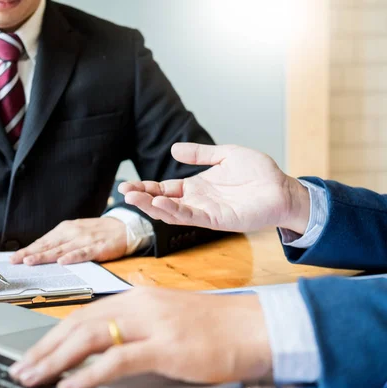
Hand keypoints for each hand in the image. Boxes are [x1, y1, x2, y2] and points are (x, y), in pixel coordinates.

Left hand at [9, 287, 271, 387]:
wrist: (253, 327)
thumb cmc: (213, 326)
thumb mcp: (164, 319)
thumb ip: (133, 327)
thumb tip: (101, 348)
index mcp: (135, 297)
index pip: (82, 314)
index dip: (52, 335)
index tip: (33, 352)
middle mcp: (138, 304)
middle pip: (77, 323)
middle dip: (44, 348)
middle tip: (20, 366)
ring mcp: (152, 323)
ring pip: (89, 338)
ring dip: (55, 360)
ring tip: (33, 376)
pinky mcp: (166, 346)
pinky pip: (117, 359)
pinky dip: (88, 374)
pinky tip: (70, 387)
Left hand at [10, 218, 126, 265]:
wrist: (124, 227)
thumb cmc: (98, 231)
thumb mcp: (76, 231)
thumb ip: (60, 241)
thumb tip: (41, 252)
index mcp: (66, 229)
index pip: (43, 241)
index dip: (28, 249)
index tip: (14, 257)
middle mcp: (73, 233)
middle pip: (48, 245)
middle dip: (30, 253)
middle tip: (16, 260)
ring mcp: (85, 240)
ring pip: (61, 249)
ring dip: (45, 256)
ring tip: (30, 261)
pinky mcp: (97, 248)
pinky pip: (83, 253)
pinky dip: (72, 257)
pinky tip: (62, 262)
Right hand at [120, 143, 310, 234]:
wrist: (282, 188)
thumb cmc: (258, 173)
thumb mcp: (225, 154)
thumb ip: (200, 154)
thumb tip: (173, 148)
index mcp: (196, 186)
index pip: (164, 189)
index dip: (146, 188)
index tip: (127, 186)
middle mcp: (197, 201)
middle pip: (162, 202)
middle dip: (142, 198)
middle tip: (123, 193)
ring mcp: (205, 211)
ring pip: (172, 212)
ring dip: (152, 207)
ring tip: (134, 199)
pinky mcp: (217, 220)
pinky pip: (191, 217)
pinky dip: (174, 212)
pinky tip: (161, 204)